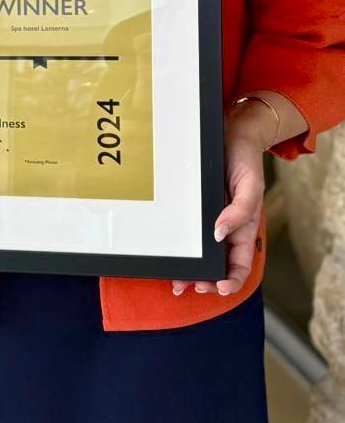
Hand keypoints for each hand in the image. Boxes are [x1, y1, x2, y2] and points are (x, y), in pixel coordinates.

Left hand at [172, 114, 266, 297]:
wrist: (232, 134)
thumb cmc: (245, 160)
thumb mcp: (251, 185)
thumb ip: (241, 210)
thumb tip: (221, 233)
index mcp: (243, 228)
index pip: (240, 264)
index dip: (232, 280)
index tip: (220, 288)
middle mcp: (225, 229)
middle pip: (216, 266)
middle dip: (205, 282)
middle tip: (188, 286)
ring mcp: (208, 221)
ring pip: (200, 255)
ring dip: (189, 271)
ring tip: (176, 281)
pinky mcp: (193, 211)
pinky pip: (187, 235)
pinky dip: (180, 249)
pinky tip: (170, 255)